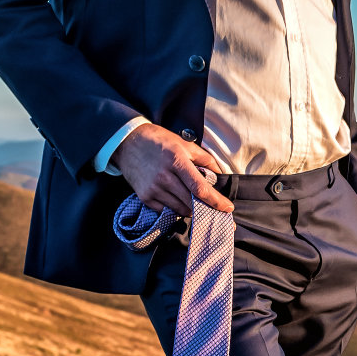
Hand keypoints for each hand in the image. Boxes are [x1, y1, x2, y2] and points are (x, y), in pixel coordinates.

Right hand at [111, 124, 234, 215]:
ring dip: (192, 210)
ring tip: (197, 204)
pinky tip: (178, 200)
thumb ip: (205, 160)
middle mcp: (164, 177)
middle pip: (191, 203)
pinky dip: (176, 209)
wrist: (128, 142)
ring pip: (180, 210)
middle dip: (207, 210)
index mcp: (177, 161)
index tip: (228, 208)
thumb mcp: (185, 144)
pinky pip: (166, 210)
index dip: (216, 201)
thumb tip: (221, 175)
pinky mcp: (145, 197)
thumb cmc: (160, 142)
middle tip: (218, 214)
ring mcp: (153, 189)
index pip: (200, 188)